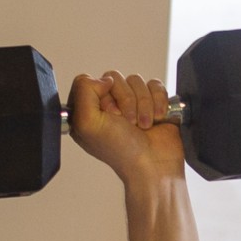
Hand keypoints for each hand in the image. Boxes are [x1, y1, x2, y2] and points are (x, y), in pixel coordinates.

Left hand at [67, 71, 185, 184]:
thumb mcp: (87, 123)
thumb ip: (83, 91)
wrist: (154, 163)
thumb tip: (104, 79)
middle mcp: (107, 105)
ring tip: (143, 125)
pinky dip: (158, 101)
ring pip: (136, 80)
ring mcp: (130, 102)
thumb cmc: (121, 150)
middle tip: (128, 122)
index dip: (100, 95)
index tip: (108, 114)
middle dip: (125, 100)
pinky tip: (157, 118)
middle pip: (113, 78)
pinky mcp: (152, 100)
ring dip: (143, 104)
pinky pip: (154, 84)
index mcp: (86, 111)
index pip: (88, 81)